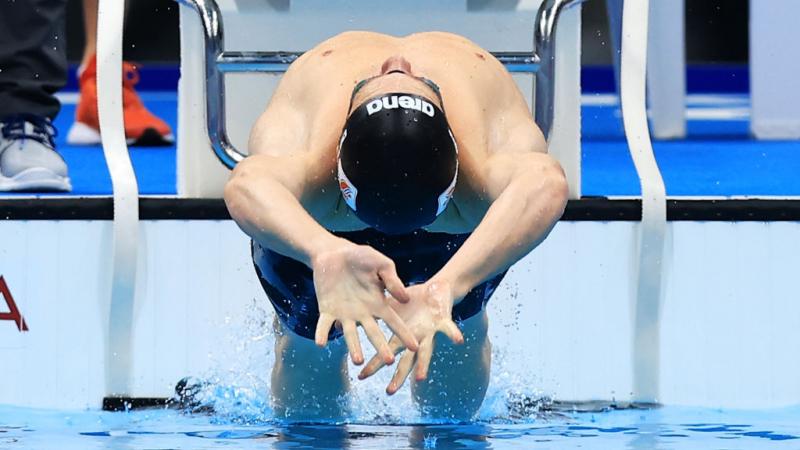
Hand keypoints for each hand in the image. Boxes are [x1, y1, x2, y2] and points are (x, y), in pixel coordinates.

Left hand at [312, 240, 418, 364]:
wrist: (335, 253)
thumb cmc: (362, 257)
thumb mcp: (382, 265)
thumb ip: (392, 280)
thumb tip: (405, 299)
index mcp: (378, 303)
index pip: (394, 321)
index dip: (404, 333)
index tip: (414, 346)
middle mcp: (363, 313)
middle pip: (374, 333)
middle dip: (381, 347)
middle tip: (389, 361)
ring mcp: (345, 314)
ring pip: (350, 334)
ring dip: (353, 347)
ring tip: (358, 361)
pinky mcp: (327, 310)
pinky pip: (324, 325)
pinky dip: (322, 333)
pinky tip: (321, 343)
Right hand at [358, 279, 463, 393]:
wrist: (437, 289)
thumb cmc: (414, 299)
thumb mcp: (390, 302)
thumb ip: (373, 310)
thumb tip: (351, 313)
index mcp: (401, 334)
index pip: (386, 352)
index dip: (374, 364)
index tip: (361, 377)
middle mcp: (415, 337)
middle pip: (405, 360)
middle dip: (398, 376)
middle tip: (389, 392)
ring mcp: (429, 331)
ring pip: (426, 351)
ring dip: (424, 365)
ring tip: (420, 379)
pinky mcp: (443, 320)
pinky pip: (449, 328)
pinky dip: (453, 334)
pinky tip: (458, 341)